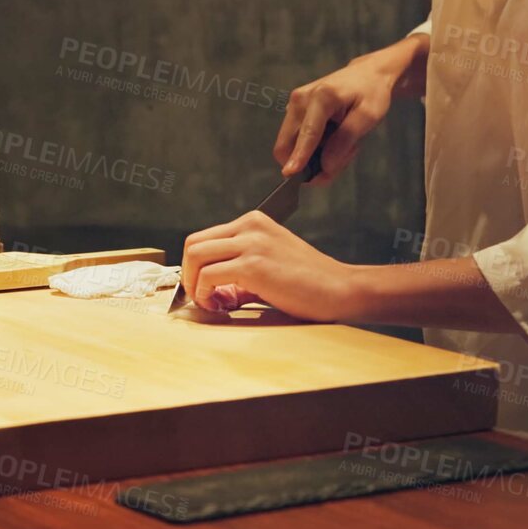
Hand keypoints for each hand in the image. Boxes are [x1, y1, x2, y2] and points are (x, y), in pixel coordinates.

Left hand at [181, 210, 358, 319]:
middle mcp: (250, 226)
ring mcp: (251, 243)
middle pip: (193, 244)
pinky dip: (205, 294)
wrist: (340, 289)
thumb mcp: (270, 263)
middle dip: (188, 274)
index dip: (195, 265)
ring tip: (208, 302)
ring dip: (193, 284)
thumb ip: (239, 270)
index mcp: (254, 222)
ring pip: (196, 256)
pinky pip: (209, 276)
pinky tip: (219, 306)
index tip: (203, 287)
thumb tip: (210, 289)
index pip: (205, 237)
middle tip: (200, 296)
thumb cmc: (309, 282)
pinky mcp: (253, 265)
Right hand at [276, 37, 423, 185]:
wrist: (366, 75)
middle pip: (288, 144)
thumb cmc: (371, 93)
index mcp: (321, 97)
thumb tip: (325, 165)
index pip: (306, 134)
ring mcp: (294, 104)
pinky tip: (335, 138)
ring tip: (344, 144)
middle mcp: (300, 99)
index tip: (289, 175)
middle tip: (341, 159)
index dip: (298, 157)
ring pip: (292, 146)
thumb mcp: (369, 116)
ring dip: (316, 156)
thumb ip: (345, 140)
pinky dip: (314, 148)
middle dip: (309, 163)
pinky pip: (297, 141)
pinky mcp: (294, 110)